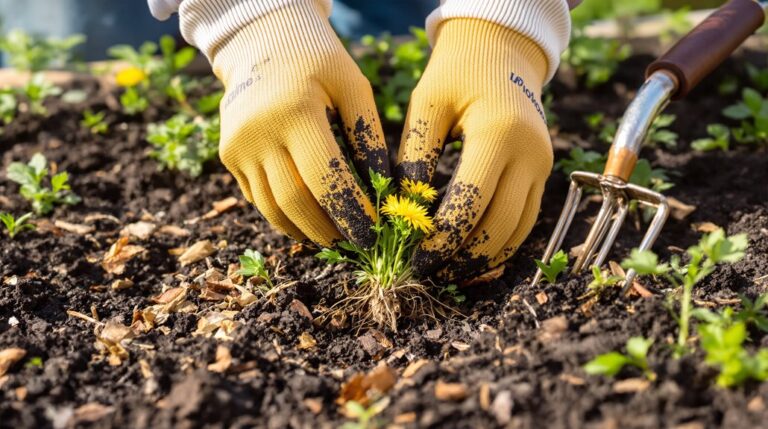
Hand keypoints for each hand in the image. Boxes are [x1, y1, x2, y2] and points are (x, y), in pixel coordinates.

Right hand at [193, 1, 388, 247]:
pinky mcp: (229, 156)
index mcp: (295, 112)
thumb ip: (369, 136)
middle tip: (357, 246)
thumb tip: (383, 189)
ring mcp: (238, 147)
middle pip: (295, 202)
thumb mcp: (353, 86)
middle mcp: (259, 134)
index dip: (351, 212)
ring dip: (305, 232)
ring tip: (335, 241)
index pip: (326, 179)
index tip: (374, 233)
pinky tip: (309, 223)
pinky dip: (285, 217)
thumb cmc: (318, 61)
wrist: (260, 41)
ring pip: (272, 208)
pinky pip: (258, 198)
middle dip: (328, 231)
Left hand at [396, 19, 553, 279]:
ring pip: (518, 232)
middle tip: (425, 272)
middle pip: (500, 226)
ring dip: (483, 259)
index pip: (472, 202)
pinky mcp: (542, 175)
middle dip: (462, 257)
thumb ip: (414, 156)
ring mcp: (542, 167)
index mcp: (500, 133)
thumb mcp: (427, 105)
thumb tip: (402, 212)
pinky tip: (471, 259)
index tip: (412, 258)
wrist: (501, 51)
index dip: (443, 238)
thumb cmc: (455, 74)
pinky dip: (500, 246)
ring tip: (445, 273)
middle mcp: (530, 154)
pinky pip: (525, 223)